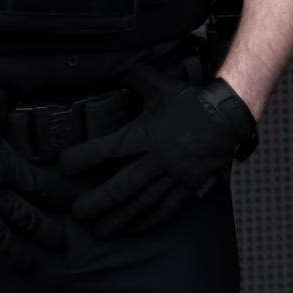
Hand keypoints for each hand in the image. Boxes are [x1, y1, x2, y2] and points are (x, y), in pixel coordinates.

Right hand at [0, 92, 69, 272]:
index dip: (59, 195)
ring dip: (14, 250)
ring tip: (28, 265)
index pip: (39, 184)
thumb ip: (0, 104)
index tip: (74, 206)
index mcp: (3, 166)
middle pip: (23, 215)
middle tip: (60, 247)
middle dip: (44, 231)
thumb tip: (10, 95)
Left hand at [58, 64, 259, 236]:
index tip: (63, 166)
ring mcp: (173, 176)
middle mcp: (157, 159)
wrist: (229, 116)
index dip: (82, 159)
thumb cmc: (193, 101)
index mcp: (146, 135)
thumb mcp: (162, 85)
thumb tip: (118, 62)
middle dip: (97, 202)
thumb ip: (136, 76)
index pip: (107, 150)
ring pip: (142, 203)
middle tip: (77, 214)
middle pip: (121, 186)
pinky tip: (135, 229)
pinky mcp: (188, 186)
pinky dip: (150, 220)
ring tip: (100, 230)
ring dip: (119, 218)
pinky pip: (167, 208)